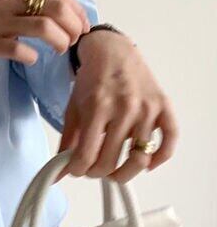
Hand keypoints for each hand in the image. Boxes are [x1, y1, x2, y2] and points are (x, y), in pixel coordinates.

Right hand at [0, 0, 90, 64]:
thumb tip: (63, 7)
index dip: (78, 11)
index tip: (83, 25)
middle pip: (58, 9)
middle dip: (75, 27)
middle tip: (74, 40)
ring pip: (45, 28)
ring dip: (60, 42)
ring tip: (59, 49)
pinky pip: (22, 50)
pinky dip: (33, 57)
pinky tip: (31, 58)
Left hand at [55, 30, 178, 183]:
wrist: (112, 53)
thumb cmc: (91, 81)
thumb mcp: (73, 107)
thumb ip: (67, 139)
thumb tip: (57, 171)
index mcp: (97, 107)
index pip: (87, 154)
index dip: (78, 170)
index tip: (74, 170)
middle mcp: (124, 108)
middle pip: (111, 160)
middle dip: (97, 173)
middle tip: (92, 170)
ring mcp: (146, 109)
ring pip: (140, 158)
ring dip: (124, 173)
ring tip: (114, 173)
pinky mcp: (163, 107)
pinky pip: (169, 140)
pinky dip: (159, 158)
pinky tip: (146, 164)